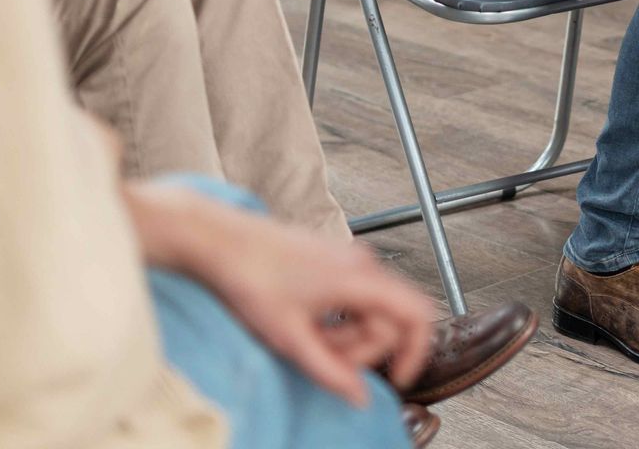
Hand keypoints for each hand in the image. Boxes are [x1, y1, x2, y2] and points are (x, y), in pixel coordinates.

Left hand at [128, 183, 434, 406]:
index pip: (416, 314)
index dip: (415, 351)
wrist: (222, 241)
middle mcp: (363, 264)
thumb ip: (330, 371)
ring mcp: (349, 259)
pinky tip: (303, 323)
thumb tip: (360, 397)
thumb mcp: (289, 337)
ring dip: (344, 336)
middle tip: (319, 358)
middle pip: (388, 320)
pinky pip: (353, 298)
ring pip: (368, 311)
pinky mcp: (335, 260)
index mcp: (360, 279)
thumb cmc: (251, 280)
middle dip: (360, 349)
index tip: (396, 378)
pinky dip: (336, 320)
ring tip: (302, 339)